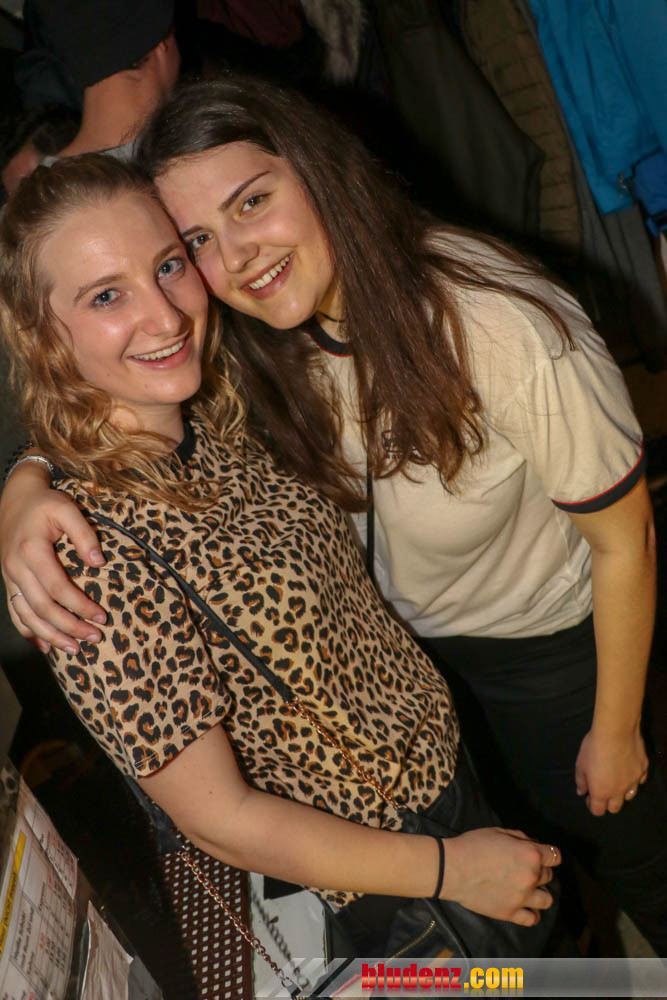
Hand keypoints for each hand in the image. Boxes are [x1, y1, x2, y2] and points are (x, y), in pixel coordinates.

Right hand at [0, 477, 105, 653]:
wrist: (15, 500)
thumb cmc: (45, 504)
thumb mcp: (66, 509)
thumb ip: (84, 534)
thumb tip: (99, 563)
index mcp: (31, 550)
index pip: (58, 587)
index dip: (80, 605)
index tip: (103, 617)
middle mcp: (16, 568)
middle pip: (42, 607)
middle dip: (69, 627)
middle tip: (95, 638)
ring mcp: (9, 577)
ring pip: (26, 615)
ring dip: (50, 635)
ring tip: (74, 650)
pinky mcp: (9, 582)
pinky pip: (15, 612)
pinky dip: (28, 631)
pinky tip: (45, 646)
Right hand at [441, 828, 559, 925]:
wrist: (452, 868)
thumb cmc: (473, 845)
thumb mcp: (498, 831)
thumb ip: (520, 837)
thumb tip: (532, 844)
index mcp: (530, 854)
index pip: (555, 856)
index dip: (549, 854)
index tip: (542, 855)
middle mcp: (531, 876)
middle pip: (549, 876)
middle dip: (540, 871)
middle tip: (524, 869)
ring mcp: (522, 897)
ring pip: (547, 900)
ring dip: (540, 893)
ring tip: (528, 889)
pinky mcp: (511, 913)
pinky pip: (533, 919)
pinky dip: (532, 913)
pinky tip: (524, 906)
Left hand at [575, 727, 648, 815]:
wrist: (616, 731)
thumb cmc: (594, 747)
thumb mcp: (580, 764)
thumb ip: (581, 781)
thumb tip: (582, 792)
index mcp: (601, 792)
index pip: (598, 811)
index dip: (592, 805)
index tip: (589, 796)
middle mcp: (619, 791)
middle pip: (615, 808)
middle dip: (607, 803)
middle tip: (602, 789)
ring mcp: (634, 782)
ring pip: (630, 796)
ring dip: (622, 792)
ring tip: (616, 780)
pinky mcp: (643, 770)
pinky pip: (640, 780)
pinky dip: (634, 779)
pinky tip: (628, 769)